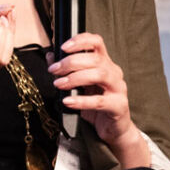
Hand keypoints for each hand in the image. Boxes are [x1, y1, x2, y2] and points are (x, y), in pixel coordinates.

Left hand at [49, 33, 148, 163]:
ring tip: (59, 84)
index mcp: (105, 64)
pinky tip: (68, 101)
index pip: (97, 42)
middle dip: (71, 62)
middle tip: (54, 70)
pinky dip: (81, 100)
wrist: (113, 129)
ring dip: (75, 78)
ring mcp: (118, 88)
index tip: (63, 47)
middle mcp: (114, 72)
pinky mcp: (118, 106)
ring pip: (99, 74)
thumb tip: (50, 56)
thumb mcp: (79, 87)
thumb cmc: (96, 106)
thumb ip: (66, 71)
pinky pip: (99, 101)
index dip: (81, 40)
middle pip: (95, 58)